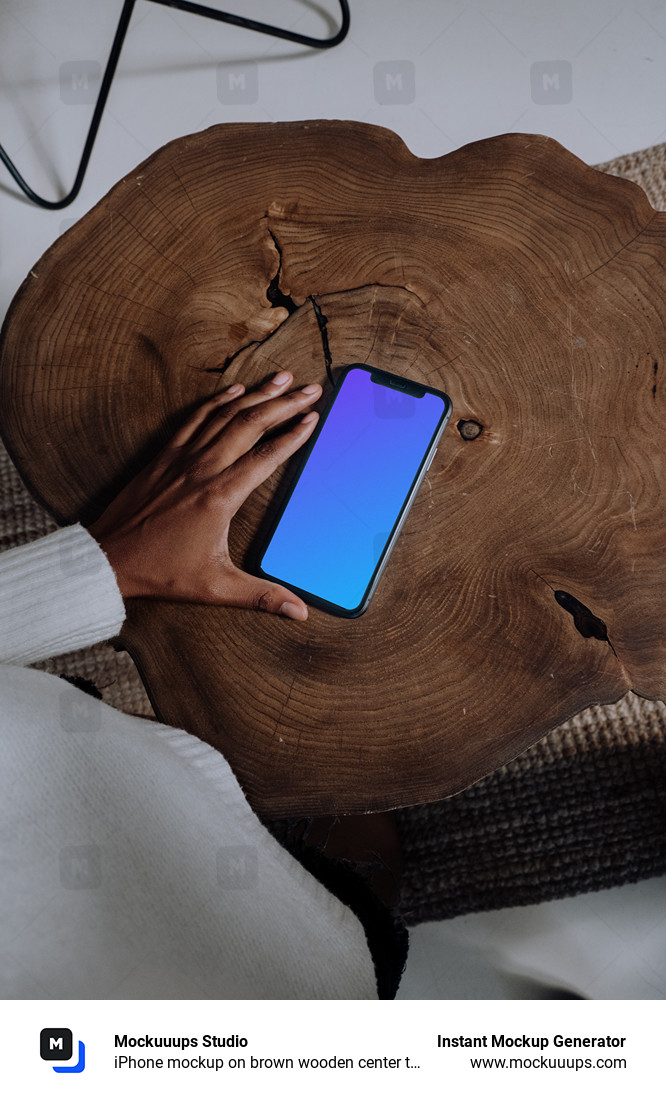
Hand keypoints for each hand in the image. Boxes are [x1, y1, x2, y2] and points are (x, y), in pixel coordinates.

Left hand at [88, 371, 320, 618]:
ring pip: (225, 416)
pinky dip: (217, 402)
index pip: (266, 456)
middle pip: (251, 425)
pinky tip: (234, 391)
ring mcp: (182, 458)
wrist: (109, 559)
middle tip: (312, 388)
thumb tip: (299, 613)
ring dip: (257, 394)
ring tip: (282, 378)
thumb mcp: (216, 587)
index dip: (293, 435)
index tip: (314, 418)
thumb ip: (261, 596)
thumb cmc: (161, 572)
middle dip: (285, 403)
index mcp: (220, 497)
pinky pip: (195, 419)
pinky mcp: (164, 456)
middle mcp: (203, 469)